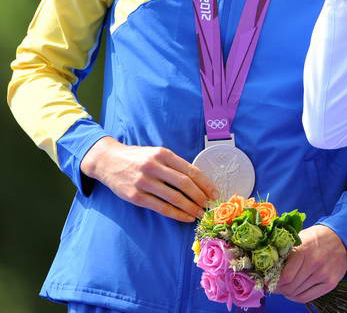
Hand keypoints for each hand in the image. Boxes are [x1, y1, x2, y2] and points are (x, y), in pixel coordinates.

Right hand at [80, 137, 215, 221]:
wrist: (107, 161)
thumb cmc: (137, 158)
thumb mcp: (156, 153)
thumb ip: (174, 164)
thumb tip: (198, 181)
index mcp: (163, 154)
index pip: (191, 170)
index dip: (205, 183)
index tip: (214, 192)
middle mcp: (154, 167)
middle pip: (185, 184)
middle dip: (200, 197)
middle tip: (209, 205)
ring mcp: (144, 182)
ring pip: (174, 198)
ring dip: (191, 208)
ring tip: (200, 214)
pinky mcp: (136, 197)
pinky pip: (161, 208)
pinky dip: (177, 214)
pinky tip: (186, 217)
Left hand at [275, 224, 346, 302]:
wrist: (342, 238)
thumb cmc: (317, 238)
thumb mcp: (300, 238)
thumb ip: (286, 253)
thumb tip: (269, 270)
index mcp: (304, 250)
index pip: (284, 276)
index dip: (273, 281)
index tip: (268, 281)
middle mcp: (315, 263)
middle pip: (289, 287)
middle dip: (278, 288)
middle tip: (275, 285)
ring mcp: (324, 274)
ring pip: (296, 293)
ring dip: (287, 292)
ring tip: (285, 287)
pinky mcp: (330, 283)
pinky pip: (307, 298)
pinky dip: (296, 297)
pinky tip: (294, 292)